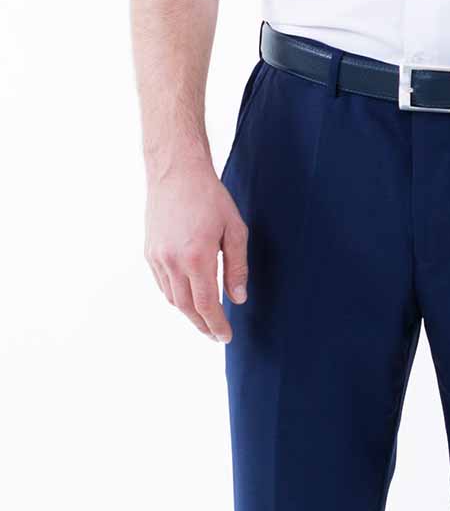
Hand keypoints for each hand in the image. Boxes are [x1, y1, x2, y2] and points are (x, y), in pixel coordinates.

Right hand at [144, 154, 248, 341]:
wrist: (176, 173)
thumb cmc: (210, 198)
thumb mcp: (234, 229)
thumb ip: (237, 266)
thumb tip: (238, 298)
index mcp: (197, 257)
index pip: (207, 304)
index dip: (216, 325)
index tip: (226, 337)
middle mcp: (173, 262)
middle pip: (187, 307)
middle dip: (202, 325)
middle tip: (216, 334)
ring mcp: (158, 258)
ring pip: (172, 298)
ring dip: (189, 312)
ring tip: (205, 317)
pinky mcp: (149, 252)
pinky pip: (162, 284)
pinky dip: (176, 295)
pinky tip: (189, 295)